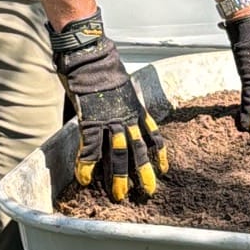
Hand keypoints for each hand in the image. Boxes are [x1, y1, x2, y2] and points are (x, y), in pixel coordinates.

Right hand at [49, 9, 168, 201]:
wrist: (91, 55)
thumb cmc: (103, 64)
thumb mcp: (121, 84)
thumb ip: (122, 99)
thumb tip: (117, 103)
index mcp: (135, 109)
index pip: (153, 136)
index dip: (159, 154)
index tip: (164, 169)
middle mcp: (127, 117)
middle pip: (139, 151)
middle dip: (143, 173)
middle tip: (147, 193)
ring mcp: (109, 120)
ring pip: (118, 154)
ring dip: (118, 176)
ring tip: (118, 195)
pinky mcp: (91, 120)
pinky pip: (90, 148)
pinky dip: (87, 165)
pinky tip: (85, 179)